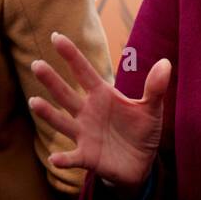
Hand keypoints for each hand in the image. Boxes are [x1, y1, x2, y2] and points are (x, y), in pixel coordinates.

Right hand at [28, 32, 170, 193]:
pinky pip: (72, 157)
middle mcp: (88, 112)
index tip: (56, 36)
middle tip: (37, 64)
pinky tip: (54, 158)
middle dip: (51, 80)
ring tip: (34, 102)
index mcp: (102, 95)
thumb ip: (155, 88)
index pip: (84, 71)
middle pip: (66, 94)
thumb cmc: (142, 130)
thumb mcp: (151, 108)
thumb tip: (166, 62)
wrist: (141, 163)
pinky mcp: (86, 156)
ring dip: (48, 113)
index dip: (71, 54)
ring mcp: (84, 134)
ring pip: (62, 121)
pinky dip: (63, 159)